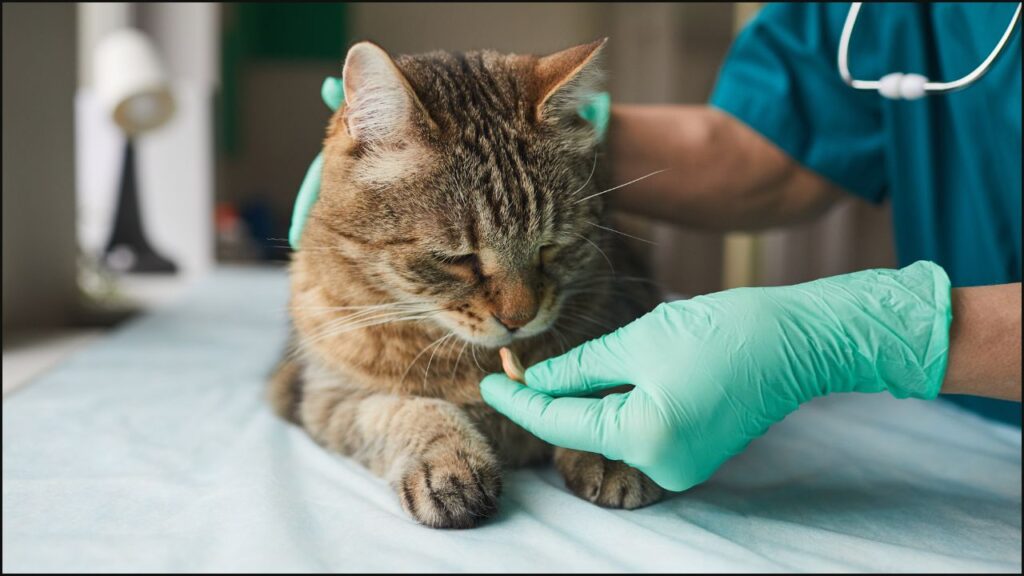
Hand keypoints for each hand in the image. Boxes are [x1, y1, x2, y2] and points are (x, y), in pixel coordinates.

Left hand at [481, 261, 951, 490]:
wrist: (797, 340)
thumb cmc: (723, 331)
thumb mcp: (637, 341)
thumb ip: (579, 367)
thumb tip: (536, 379)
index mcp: (643, 438)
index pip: (559, 422)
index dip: (520, 400)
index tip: (490, 381)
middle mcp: (661, 466)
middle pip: (584, 430)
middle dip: (553, 397)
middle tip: (519, 363)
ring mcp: (681, 465)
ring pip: (611, 430)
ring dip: (587, 400)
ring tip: (573, 363)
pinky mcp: (695, 454)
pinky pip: (639, 431)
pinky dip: (619, 406)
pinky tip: (613, 377)